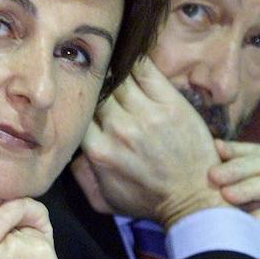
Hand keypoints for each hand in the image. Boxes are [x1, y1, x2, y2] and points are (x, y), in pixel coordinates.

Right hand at [79, 58, 224, 227]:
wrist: (193, 201)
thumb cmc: (147, 201)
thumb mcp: (102, 201)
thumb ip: (78, 175)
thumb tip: (66, 146)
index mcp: (99, 151)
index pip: (78, 113)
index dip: (78, 102)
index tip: (79, 97)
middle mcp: (119, 129)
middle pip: (97, 92)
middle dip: (94, 83)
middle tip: (93, 75)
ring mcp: (147, 115)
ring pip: (119, 77)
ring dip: (113, 69)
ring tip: (110, 62)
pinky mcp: (171, 104)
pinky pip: (146, 70)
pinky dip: (135, 60)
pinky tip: (130, 57)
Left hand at [208, 140, 259, 258]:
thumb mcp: (250, 206)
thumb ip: (234, 188)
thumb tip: (204, 172)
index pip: (255, 150)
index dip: (234, 150)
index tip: (212, 148)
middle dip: (237, 168)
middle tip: (213, 175)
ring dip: (250, 188)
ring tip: (227, 196)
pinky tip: (252, 221)